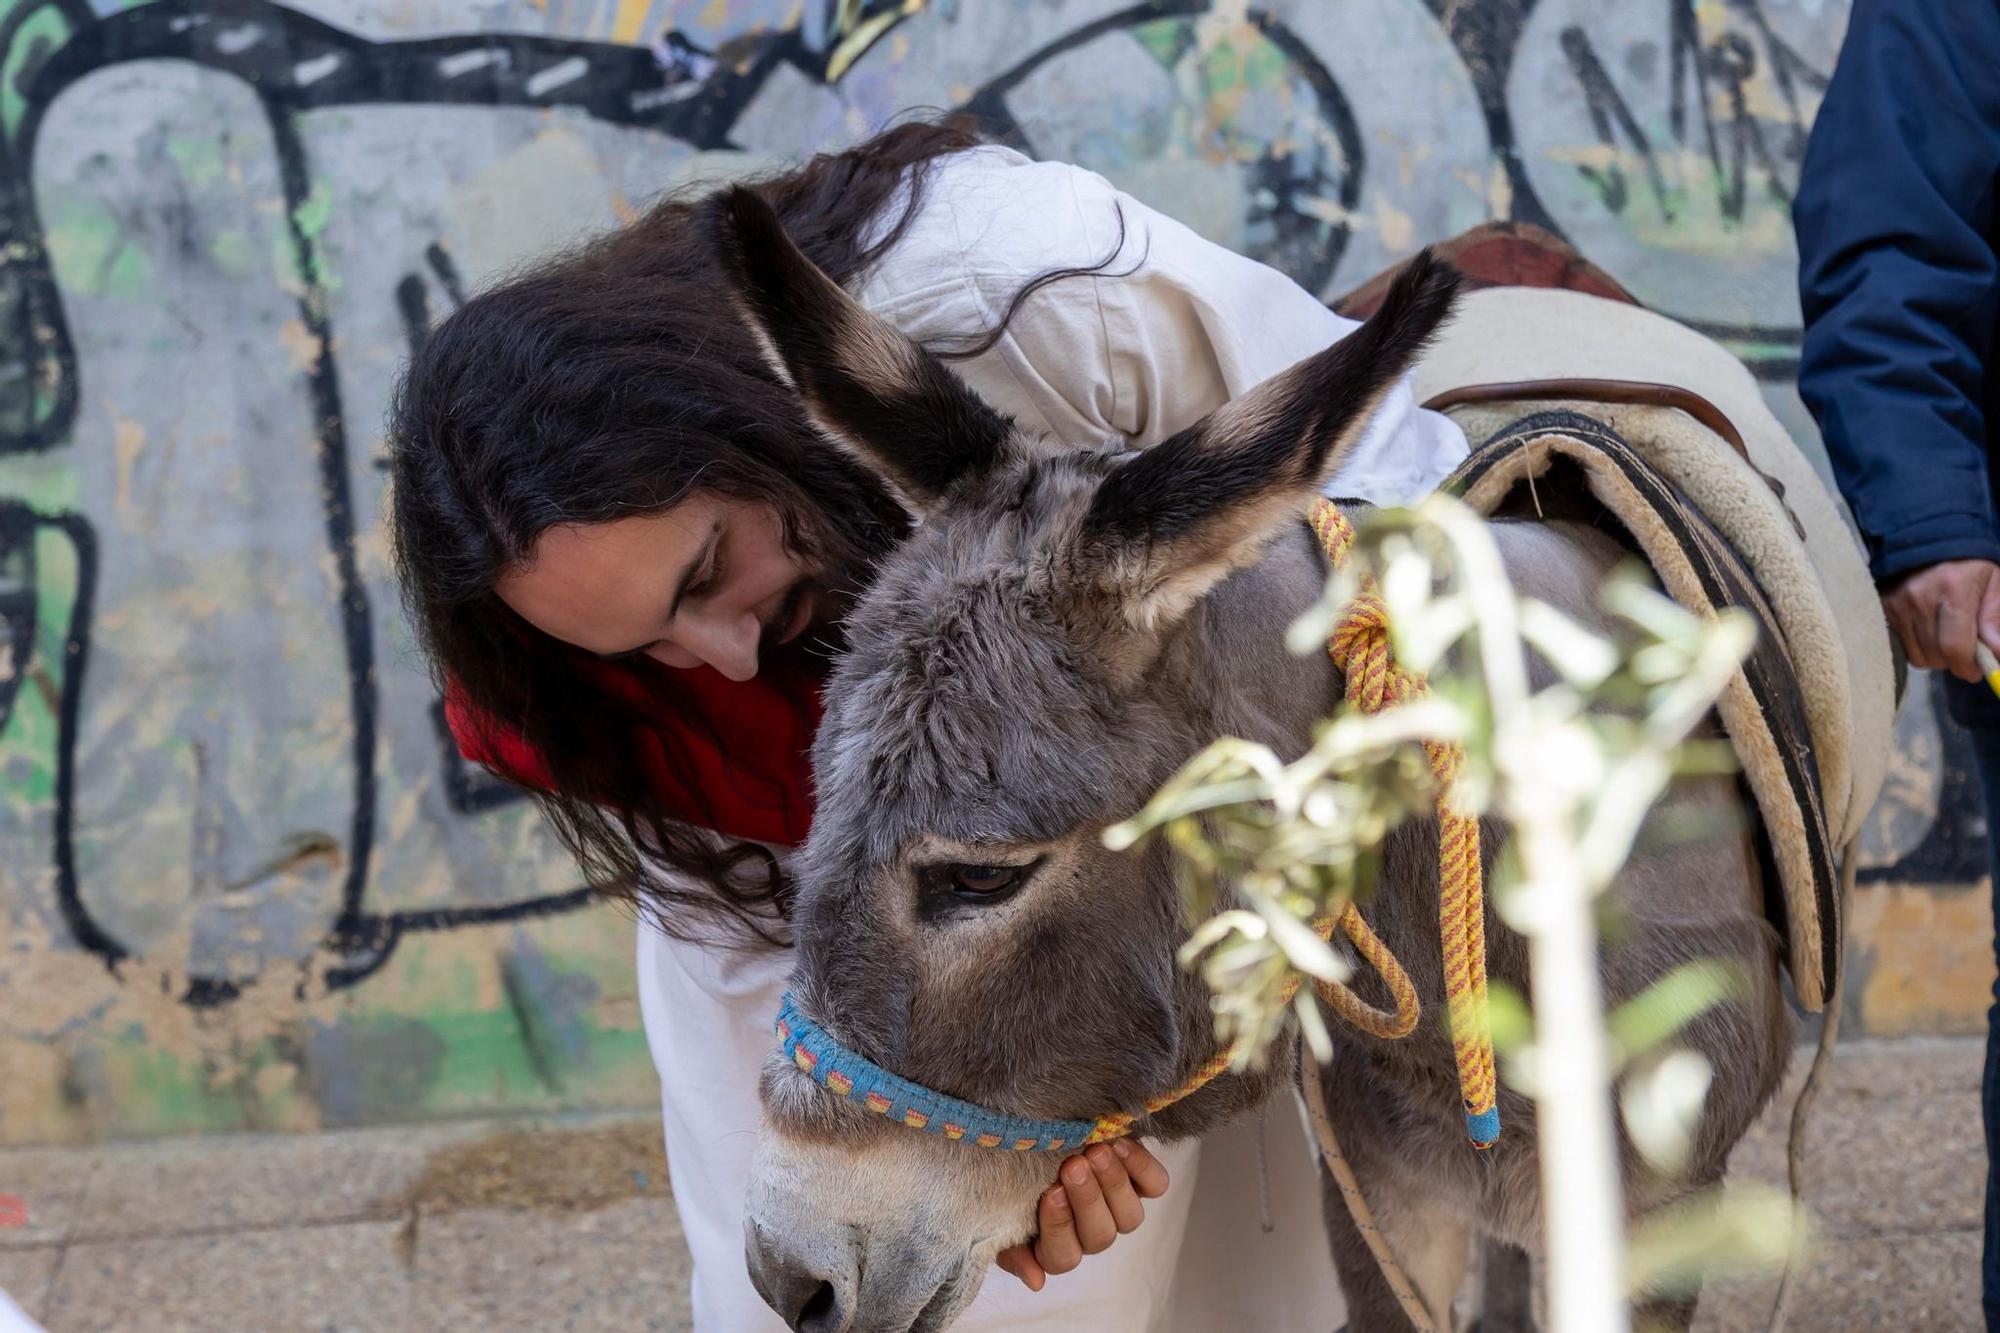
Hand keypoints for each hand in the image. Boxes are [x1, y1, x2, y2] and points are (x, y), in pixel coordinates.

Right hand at [994, 1139, 1169, 1290]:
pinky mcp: (1145, 1184)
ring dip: (1113, 1184)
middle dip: (1086, 1200)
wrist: (1044, 1135)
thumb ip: (1012, 1249)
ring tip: (1096, 1152)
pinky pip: (1155, 1184)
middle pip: (1099, 1237)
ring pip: (1130, 1217)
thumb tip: (1036, 1281)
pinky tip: (1119, 1144)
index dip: (1059, 1227)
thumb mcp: (1004, 1213)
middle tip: (1073, 1167)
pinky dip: (1140, 1166)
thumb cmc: (1018, 1177)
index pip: (1062, 1256)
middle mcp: (1092, 1234)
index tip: (1050, 1192)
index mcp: (1056, 1248)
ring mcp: (1121, 1210)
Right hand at [1880, 558, 1999, 682]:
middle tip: (1963, 651)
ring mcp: (1897, 605)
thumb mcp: (1994, 584)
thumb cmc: (1969, 564)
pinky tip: (1926, 633)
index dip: (1967, 667)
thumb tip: (1998, 655)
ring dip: (1934, 657)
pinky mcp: (1883, 610)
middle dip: (1953, 661)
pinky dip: (1917, 647)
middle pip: (1935, 656)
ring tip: (1944, 639)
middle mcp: (1919, 600)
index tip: (1976, 671)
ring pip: (1917, 656)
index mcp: (1953, 591)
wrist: (1929, 538)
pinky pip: (1901, 647)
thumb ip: (1995, 619)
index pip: (1954, 647)